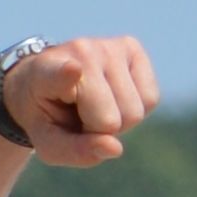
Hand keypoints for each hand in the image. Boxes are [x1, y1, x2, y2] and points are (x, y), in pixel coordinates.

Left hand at [0, 33, 156, 166]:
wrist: (46, 84)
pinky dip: (136, 108)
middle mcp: (79, 52)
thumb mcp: (49, 143)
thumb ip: (76, 151)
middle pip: (112, 119)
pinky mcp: (131, 46)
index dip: (67, 74)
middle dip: (101, 130)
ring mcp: (108, 45)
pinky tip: (113, 97)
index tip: (73, 69)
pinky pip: (151, 98)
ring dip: (119, 121)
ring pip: (135, 112)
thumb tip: (115, 148)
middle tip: (81, 116)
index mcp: (45, 74)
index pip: (62, 73)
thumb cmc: (47, 117)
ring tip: (95, 106)